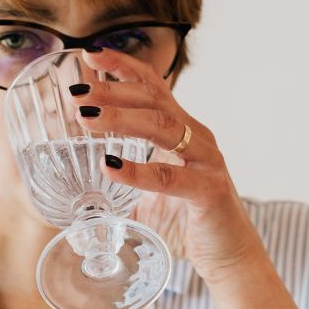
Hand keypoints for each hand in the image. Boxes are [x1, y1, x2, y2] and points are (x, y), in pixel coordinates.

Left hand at [72, 48, 264, 278]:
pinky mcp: (208, 191)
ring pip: (162, 126)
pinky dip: (138, 171)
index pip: (154, 85)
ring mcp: (206, 161)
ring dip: (121, 118)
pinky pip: (171, 176)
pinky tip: (110, 168)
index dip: (124, 65)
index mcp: (183, 130)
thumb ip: (124, 180)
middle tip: (77, 92)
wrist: (230, 256)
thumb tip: (79, 183)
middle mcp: (196, 137)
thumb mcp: (150, 192)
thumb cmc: (189, 221)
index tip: (91, 53)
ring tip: (87, 119)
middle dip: (113, 90)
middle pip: (153, 98)